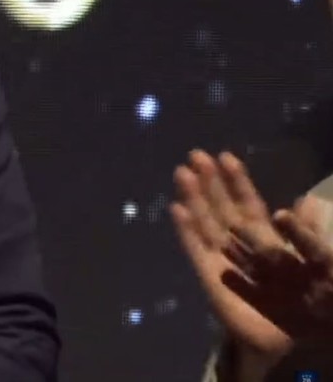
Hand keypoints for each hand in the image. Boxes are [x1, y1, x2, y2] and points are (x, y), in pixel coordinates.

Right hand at [170, 150, 332, 361]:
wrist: (292, 337)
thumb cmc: (306, 297)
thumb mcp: (316, 258)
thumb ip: (308, 230)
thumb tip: (308, 199)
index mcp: (264, 239)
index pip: (246, 204)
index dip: (236, 181)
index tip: (225, 157)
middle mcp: (239, 244)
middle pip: (220, 207)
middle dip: (208, 182)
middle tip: (195, 155)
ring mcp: (221, 258)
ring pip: (205, 221)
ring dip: (193, 198)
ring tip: (182, 173)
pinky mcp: (209, 274)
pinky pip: (195, 248)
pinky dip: (186, 229)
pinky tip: (177, 208)